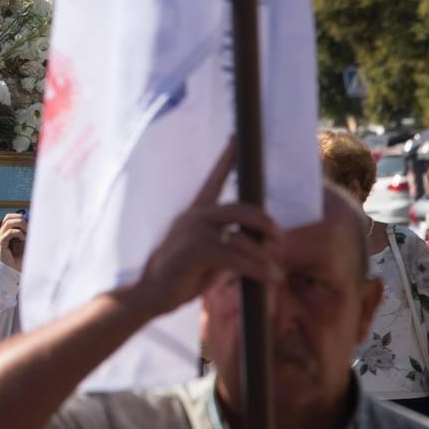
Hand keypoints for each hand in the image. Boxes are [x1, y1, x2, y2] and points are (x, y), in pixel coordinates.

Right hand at [0, 213, 27, 270]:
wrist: (11, 271)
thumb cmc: (18, 259)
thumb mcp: (24, 243)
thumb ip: (26, 234)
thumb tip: (34, 224)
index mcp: (6, 231)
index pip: (10, 217)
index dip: (20, 217)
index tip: (30, 225)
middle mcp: (2, 232)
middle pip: (8, 217)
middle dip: (21, 220)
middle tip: (29, 229)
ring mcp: (0, 237)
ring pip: (8, 222)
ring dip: (21, 226)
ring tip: (27, 234)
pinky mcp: (1, 243)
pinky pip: (9, 232)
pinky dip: (19, 233)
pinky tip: (24, 239)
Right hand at [123, 141, 281, 317]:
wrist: (149, 292)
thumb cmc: (180, 274)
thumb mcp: (207, 254)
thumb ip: (228, 243)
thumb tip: (260, 244)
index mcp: (196, 212)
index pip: (214, 179)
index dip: (227, 157)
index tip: (236, 137)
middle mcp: (194, 216)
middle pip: (241, 208)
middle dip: (266, 222)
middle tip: (280, 239)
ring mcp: (192, 232)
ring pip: (241, 236)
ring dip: (263, 256)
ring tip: (276, 272)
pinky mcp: (193, 251)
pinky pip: (234, 257)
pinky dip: (256, 269)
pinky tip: (268, 278)